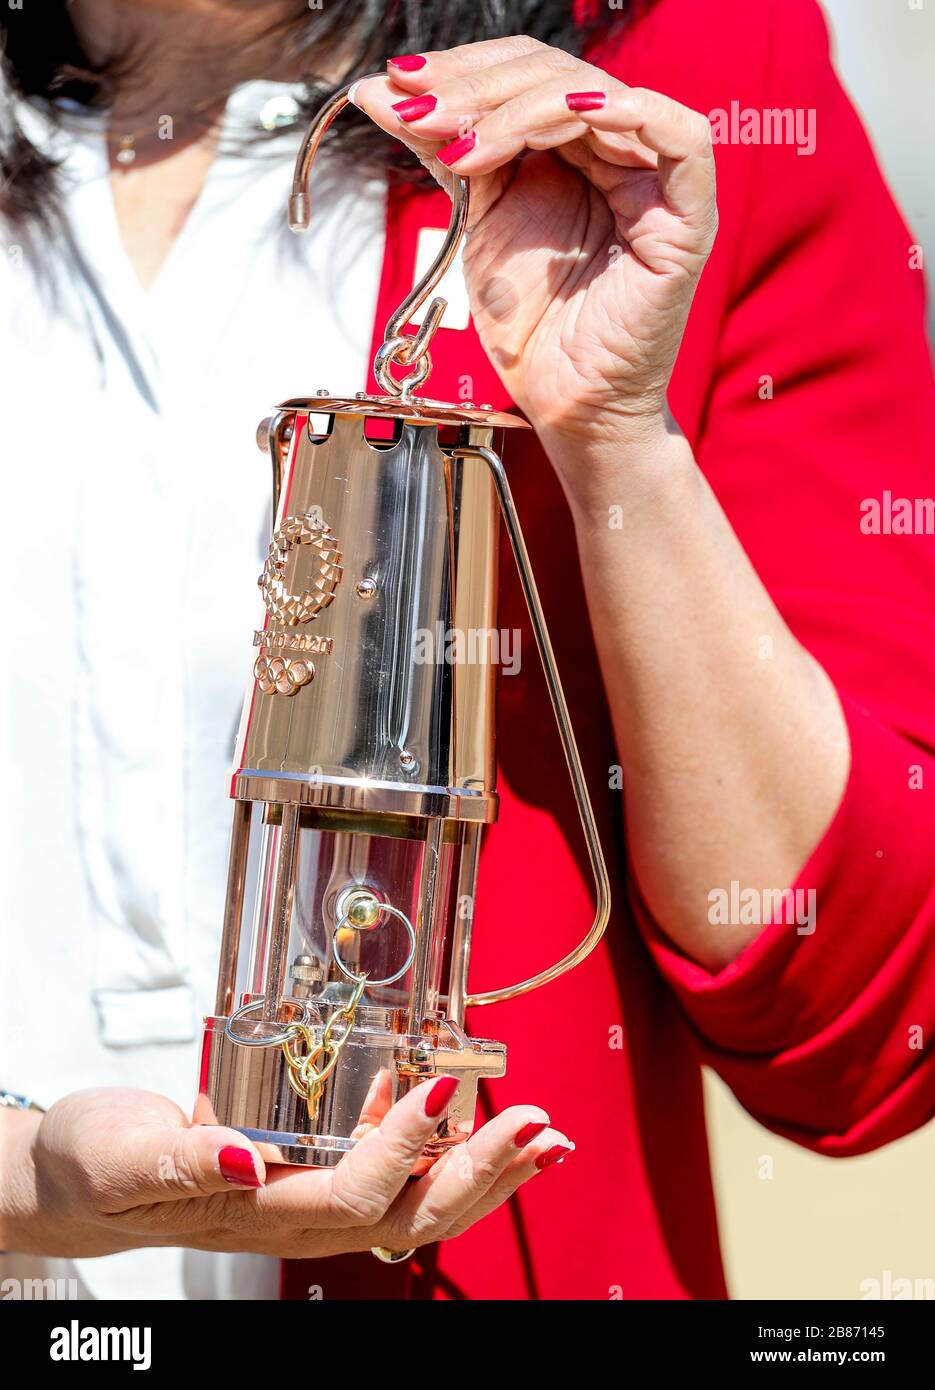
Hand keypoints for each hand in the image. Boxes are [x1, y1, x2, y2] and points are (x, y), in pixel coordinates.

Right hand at [2, 1081, 569, 1258]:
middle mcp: (302, 1214)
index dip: (406, 1151)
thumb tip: (249, 1158)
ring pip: (417, 1200)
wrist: (84, 1174)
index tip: (442, 1086)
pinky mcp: (315, 1169)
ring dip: (484, 1167)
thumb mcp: (124, 1159)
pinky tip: (470, 1111)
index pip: (356, 1199)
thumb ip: (185, 1163)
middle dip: (482, 1171)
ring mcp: (314, 1196)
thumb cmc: (98, 1168)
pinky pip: (395, 1171)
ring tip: (541, 1135)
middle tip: (537, 1124)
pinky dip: (444, 1147)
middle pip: (411, 1213)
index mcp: (262, 1213)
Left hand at [354, 37, 716, 453]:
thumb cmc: (534, 330)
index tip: (398, 85)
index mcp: (573, 151)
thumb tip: (383, 92)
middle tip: (417, 106)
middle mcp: (617, 155)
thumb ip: (446, 151)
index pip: (525, 76)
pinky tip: (558, 119)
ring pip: (599, 97)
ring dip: (516, 107)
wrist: (566, 404)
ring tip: (456, 142)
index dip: (464, 71)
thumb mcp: (477, 221)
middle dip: (477, 86)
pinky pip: (678, 137)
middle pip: (556, 75)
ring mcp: (656, 182)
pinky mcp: (687, 216)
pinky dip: (619, 113)